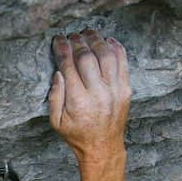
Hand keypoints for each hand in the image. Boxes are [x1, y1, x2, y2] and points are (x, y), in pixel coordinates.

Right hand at [49, 29, 130, 161]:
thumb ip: (55, 96)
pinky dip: (116, 48)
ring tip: (88, 33)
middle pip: (88, 57)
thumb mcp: (56, 122)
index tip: (58, 40)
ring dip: (96, 40)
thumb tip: (59, 73)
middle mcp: (98, 93)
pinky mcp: (126, 89)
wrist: (103, 147)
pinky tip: (107, 40)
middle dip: (78, 42)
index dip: (62, 50)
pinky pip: (123, 62)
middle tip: (71, 35)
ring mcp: (115, 90)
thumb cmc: (77, 135)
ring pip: (107, 55)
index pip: (69, 66)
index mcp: (78, 102)